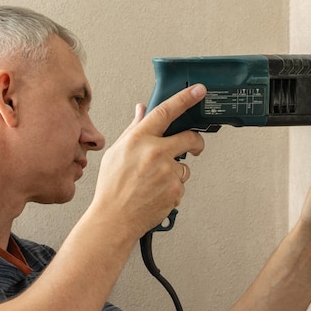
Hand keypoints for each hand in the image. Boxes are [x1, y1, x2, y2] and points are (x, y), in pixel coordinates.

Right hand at [92, 84, 205, 236]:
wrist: (115, 219)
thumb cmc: (111, 188)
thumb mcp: (116, 153)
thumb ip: (133, 130)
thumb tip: (141, 111)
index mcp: (139, 139)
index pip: (166, 111)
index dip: (186, 99)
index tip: (198, 91)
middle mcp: (155, 153)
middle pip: (189, 138)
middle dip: (196, 141)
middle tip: (194, 145)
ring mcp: (167, 172)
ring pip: (185, 166)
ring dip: (176, 171)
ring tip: (155, 182)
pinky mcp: (175, 189)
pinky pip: (181, 184)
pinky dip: (172, 188)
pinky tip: (156, 193)